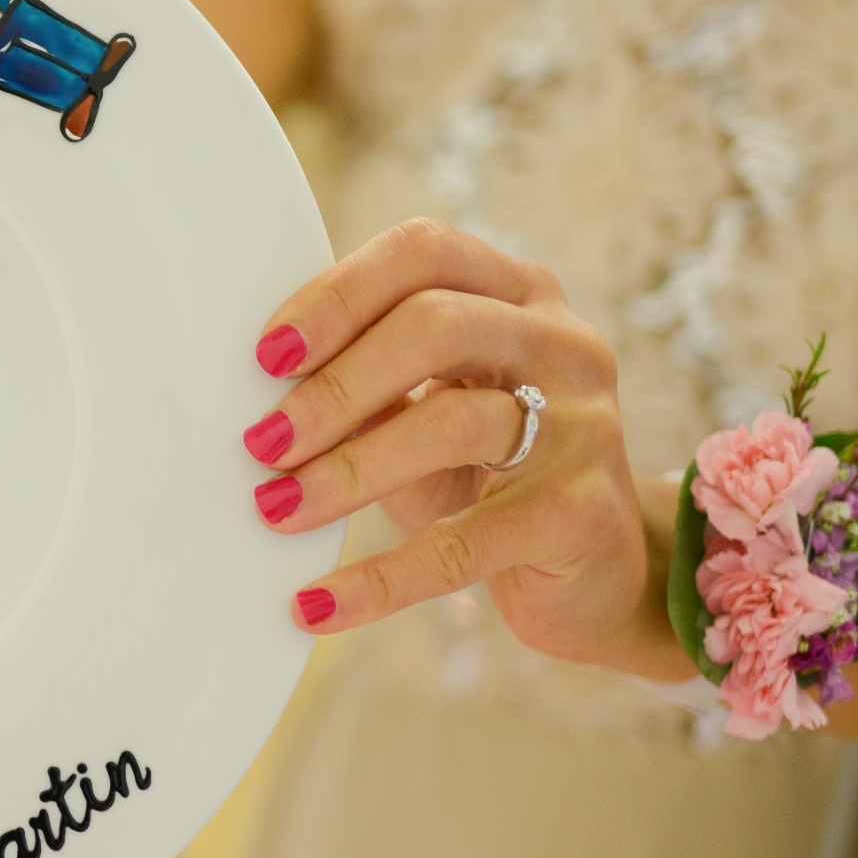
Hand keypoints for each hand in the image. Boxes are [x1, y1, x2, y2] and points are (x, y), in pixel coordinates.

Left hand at [244, 218, 688, 678]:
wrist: (594, 572)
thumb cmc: (484, 474)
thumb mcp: (424, 412)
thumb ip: (367, 384)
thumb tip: (263, 394)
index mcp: (518, 292)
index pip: (423, 252)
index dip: (338, 294)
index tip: (267, 357)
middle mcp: (562, 342)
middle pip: (435, 325)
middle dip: (334, 386)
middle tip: (263, 443)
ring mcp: (586, 424)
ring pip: (454, 423)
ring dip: (347, 470)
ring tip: (276, 508)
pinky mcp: (582, 514)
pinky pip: (466, 541)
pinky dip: (382, 577)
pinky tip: (318, 605)